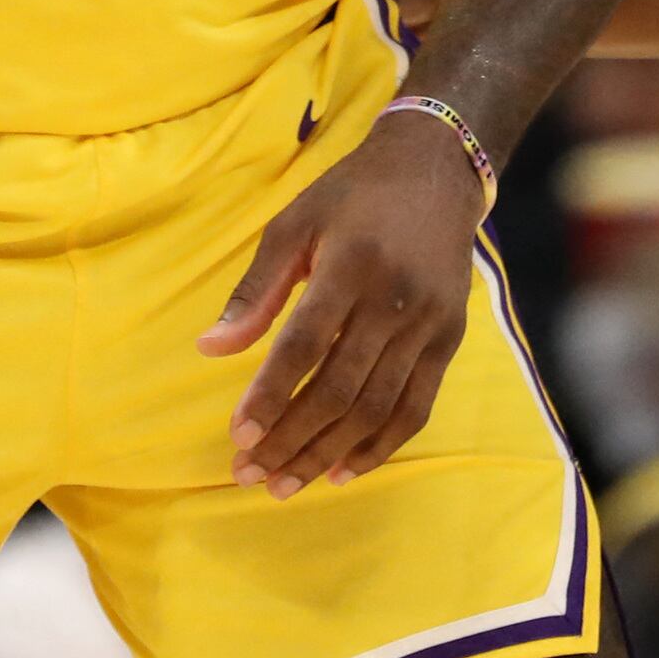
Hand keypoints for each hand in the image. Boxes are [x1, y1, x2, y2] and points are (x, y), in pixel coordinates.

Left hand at [198, 106, 483, 496]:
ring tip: (285, 484)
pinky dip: (380, 448)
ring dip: (327, 452)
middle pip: (339, 388)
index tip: (238, 435)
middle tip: (250, 474)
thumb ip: (255, 290)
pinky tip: (342, 471)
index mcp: (350, 265)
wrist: (435, 173)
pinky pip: (416, 409)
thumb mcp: (294, 224)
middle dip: (291, 439)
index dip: (270, 394)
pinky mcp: (449, 341)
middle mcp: (394, 300)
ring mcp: (428, 325)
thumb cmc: (351, 196)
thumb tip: (209, 349)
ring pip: (375, 408)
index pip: (304, 345)